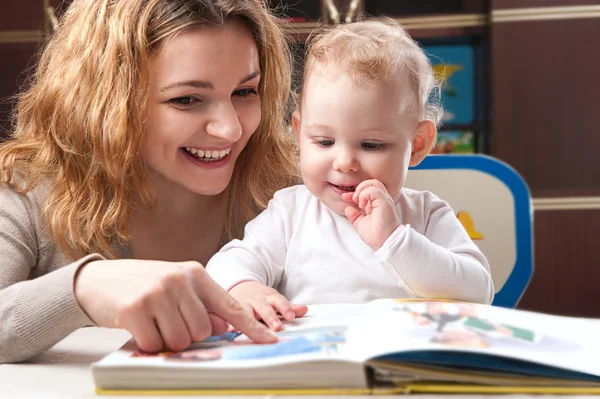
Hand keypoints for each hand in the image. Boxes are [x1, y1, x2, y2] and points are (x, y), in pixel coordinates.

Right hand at [74, 259, 276, 352]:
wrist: (99, 279)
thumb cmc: (144, 285)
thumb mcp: (177, 286)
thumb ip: (201, 304)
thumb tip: (223, 326)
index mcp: (195, 273)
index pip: (229, 304)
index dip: (250, 326)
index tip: (270, 341)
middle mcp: (179, 279)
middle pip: (203, 331)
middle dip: (187, 334)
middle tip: (167, 320)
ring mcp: (157, 292)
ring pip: (181, 340)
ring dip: (167, 340)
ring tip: (152, 320)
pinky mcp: (135, 309)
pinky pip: (154, 344)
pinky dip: (147, 343)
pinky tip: (137, 324)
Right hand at [229, 281, 307, 330]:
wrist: (241, 287)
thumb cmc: (261, 299)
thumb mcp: (274, 299)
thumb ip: (288, 307)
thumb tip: (305, 309)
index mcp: (269, 298)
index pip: (279, 301)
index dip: (285, 308)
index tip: (291, 317)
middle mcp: (257, 301)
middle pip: (264, 308)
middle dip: (270, 317)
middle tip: (277, 327)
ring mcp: (243, 304)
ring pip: (246, 311)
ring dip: (249, 320)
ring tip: (254, 330)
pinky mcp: (231, 310)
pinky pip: (231, 316)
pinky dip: (230, 323)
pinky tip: (230, 330)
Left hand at [341, 179, 400, 249]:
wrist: (385, 243)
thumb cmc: (376, 236)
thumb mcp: (360, 224)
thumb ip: (354, 215)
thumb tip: (347, 208)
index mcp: (377, 204)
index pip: (366, 190)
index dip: (354, 191)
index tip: (344, 197)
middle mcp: (382, 200)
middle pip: (371, 182)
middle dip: (359, 188)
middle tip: (354, 199)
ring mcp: (384, 200)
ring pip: (373, 183)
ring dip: (362, 190)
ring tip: (359, 202)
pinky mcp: (385, 202)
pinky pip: (374, 190)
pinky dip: (365, 194)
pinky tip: (362, 205)